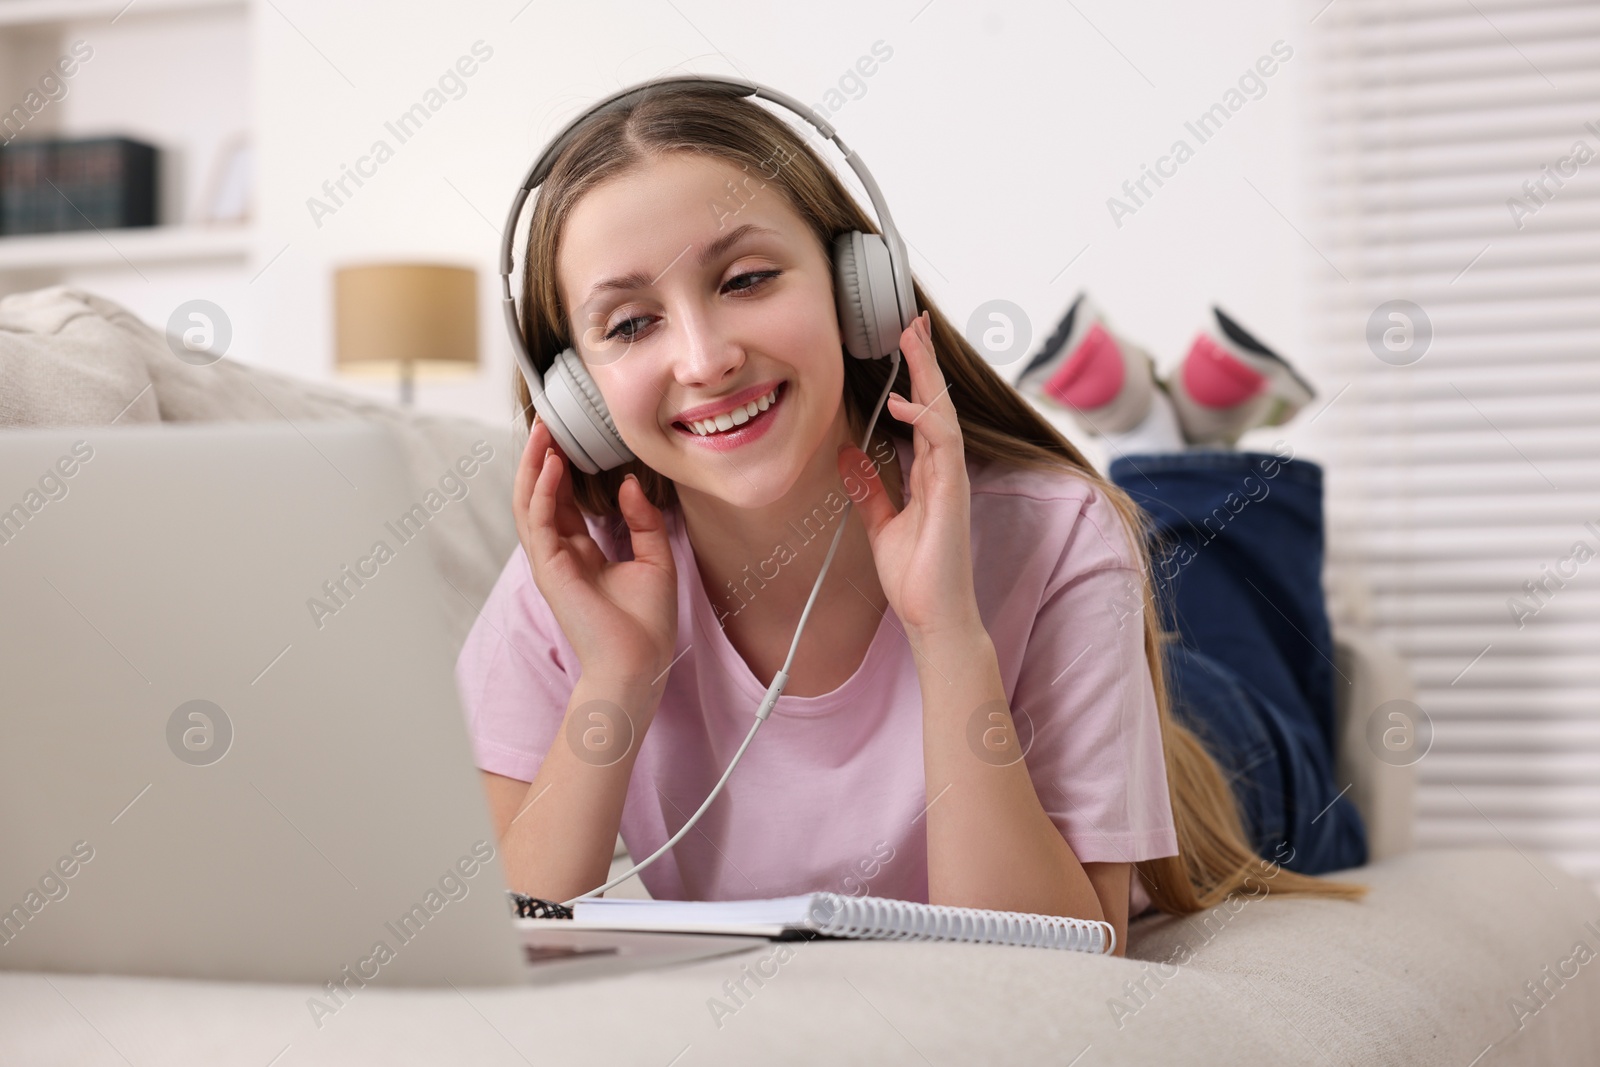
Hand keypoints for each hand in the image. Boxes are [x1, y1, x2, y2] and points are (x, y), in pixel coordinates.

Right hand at [514, 415, 678, 681]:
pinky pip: (540, 521)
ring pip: (530, 503)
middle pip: (540, 496)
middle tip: (547, 422)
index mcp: (581, 553)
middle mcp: (560, 554)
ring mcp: (551, 561)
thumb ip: (643, 520)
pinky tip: (553, 465)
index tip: (568, 437)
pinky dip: (544, 490)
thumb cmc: (646, 623)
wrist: (639, 663)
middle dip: (541, 458)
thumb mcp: (655, 558)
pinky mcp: (550, 569)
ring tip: (543, 432)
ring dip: (535, 466)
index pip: (562, 502)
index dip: (562, 469)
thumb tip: (628, 484)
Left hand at [836, 311, 981, 640]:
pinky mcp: (952, 493)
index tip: (903, 343)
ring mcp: (951, 479)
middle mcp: (944, 470)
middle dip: (924, 361)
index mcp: (929, 474)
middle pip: (937, 402)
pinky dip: (924, 419)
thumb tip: (848, 453)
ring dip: (927, 375)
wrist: (932, 616)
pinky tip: (904, 402)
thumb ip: (869, 487)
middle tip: (912, 322)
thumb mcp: (880, 524)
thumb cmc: (914, 577)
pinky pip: (942, 445)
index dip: (914, 377)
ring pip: (943, 412)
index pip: (923, 414)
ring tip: (912, 338)